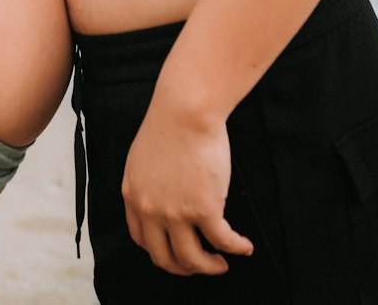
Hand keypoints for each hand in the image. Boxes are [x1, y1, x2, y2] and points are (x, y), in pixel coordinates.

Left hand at [121, 96, 252, 275]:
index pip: (142, 239)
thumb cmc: (170, 123)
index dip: (161, 251)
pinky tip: (244, 247)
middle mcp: (150, 209)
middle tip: (202, 264)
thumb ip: (147, 182)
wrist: (186, 108)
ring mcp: (176, 212)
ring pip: (193, 259)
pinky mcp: (204, 209)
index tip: (176, 252)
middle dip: (185, 268)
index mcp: (133, 195)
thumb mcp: (142, 157)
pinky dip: (236, 248)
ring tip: (222, 264)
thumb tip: (161, 198)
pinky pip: (223, 241)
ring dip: (210, 267)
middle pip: (165, 258)